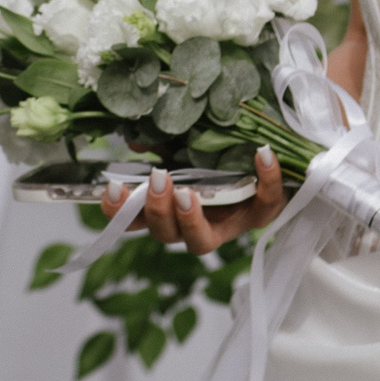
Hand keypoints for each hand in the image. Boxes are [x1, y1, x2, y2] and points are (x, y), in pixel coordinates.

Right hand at [102, 150, 289, 256]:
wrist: (262, 162)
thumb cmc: (214, 158)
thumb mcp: (183, 146)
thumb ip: (160, 143)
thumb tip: (134, 139)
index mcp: (168, 208)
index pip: (134, 219)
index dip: (118, 211)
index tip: (112, 187)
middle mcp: (192, 225)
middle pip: (165, 234)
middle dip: (157, 210)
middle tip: (158, 179)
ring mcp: (226, 226)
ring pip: (201, 241)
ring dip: (190, 219)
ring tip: (188, 192)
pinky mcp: (259, 216)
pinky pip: (266, 205)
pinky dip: (267, 180)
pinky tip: (262, 154)